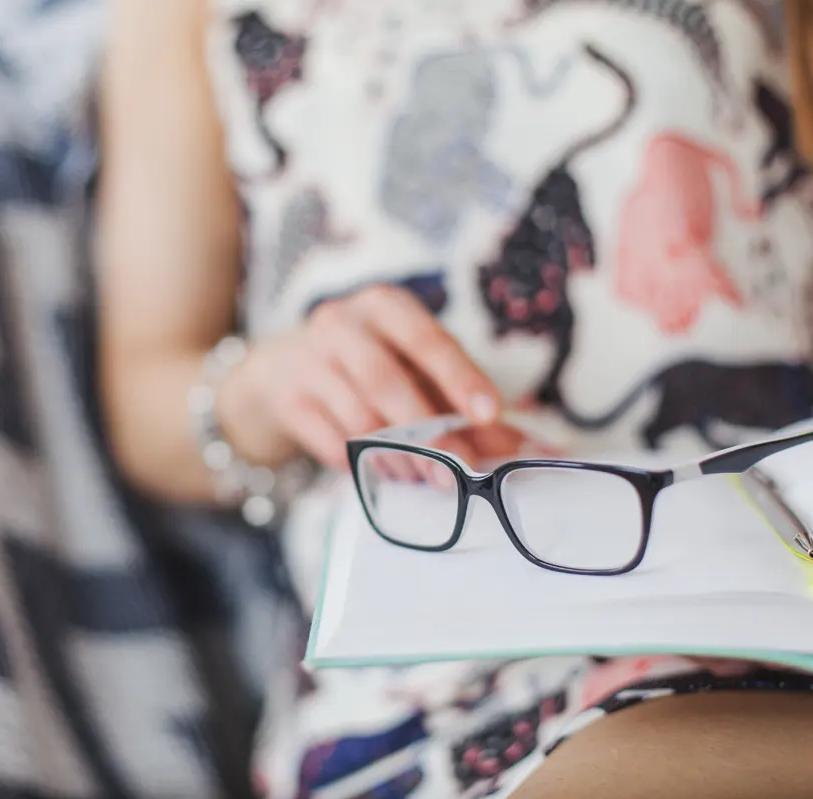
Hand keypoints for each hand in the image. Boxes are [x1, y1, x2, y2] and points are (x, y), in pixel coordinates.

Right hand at [219, 284, 503, 469]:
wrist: (282, 371)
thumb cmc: (368, 367)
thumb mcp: (414, 370)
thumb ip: (465, 406)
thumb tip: (530, 450)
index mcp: (385, 306)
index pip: (427, 339)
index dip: (459, 377)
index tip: (489, 414)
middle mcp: (342, 323)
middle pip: (386, 379)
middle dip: (426, 433)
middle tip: (457, 473)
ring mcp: (308, 360)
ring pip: (357, 416)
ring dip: (397, 456)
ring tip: (424, 479)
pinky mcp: (288, 400)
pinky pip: (330, 441)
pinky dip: (362, 464)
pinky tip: (382, 475)